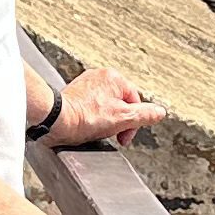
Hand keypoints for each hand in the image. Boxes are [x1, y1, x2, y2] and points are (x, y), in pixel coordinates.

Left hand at [41, 64, 162, 148]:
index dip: (132, 123)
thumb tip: (160, 113)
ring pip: (105, 107)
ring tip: (94, 129)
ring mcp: (85, 84)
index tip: (123, 137)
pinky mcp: (73, 94)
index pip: (135, 103)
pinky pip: (90, 108)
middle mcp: (99, 76)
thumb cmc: (85, 118)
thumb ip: (145, 115)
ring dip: (104, 121)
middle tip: (109, 134)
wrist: (54, 119)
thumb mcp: (123, 118)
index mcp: (114, 77)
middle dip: (117, 122)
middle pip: (120, 104)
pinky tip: (84, 126)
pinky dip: (90, 118)